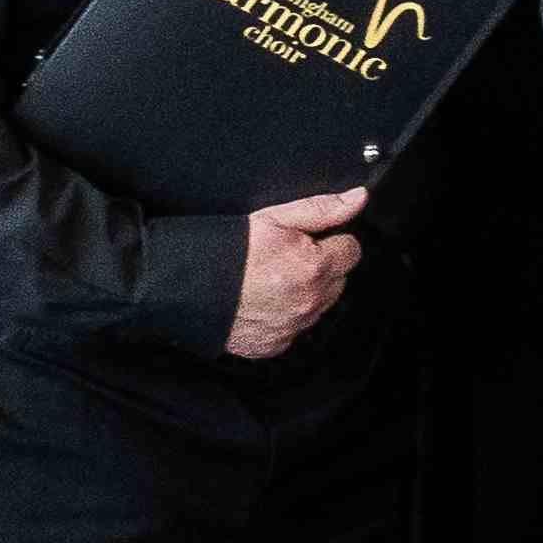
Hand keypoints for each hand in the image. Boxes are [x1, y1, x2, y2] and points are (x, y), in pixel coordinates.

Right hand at [226, 186, 372, 358]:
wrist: (185, 287)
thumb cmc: (225, 251)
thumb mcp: (274, 217)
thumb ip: (322, 208)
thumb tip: (357, 198)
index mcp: (314, 268)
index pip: (350, 250)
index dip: (329, 241)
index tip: (307, 240)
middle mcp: (308, 302)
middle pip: (337, 279)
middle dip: (320, 266)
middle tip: (285, 258)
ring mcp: (292, 326)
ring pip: (319, 304)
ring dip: (305, 292)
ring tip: (270, 278)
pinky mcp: (275, 344)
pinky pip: (295, 327)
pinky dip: (285, 314)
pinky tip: (262, 301)